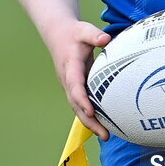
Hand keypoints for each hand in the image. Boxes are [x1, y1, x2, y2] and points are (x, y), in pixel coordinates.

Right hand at [49, 19, 111, 138]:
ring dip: (90, 122)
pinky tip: (104, 125)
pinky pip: (81, 104)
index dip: (82, 99)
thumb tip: (106, 39)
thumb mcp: (84, 30)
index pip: (75, 85)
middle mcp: (68, 80)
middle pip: (76, 104)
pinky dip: (91, 116)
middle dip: (89, 120)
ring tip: (106, 136)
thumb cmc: (74, 33)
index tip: (91, 111)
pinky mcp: (75, 87)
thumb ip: (94, 35)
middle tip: (104, 134)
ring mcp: (70, 85)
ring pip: (78, 108)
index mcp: (71, 66)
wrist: (58, 35)